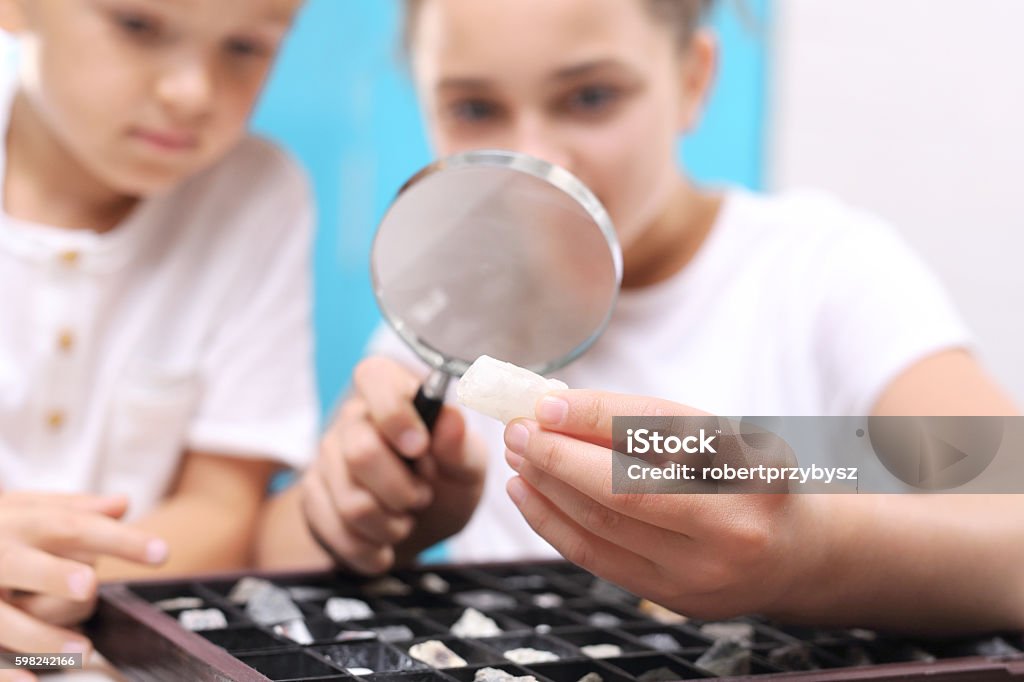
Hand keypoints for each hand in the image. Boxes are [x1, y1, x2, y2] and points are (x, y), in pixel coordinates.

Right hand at [0, 492, 167, 666]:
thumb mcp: (21, 510)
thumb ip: (70, 509)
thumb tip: (122, 503)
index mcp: (16, 521)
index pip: (73, 526)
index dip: (119, 539)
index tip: (163, 552)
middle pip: (25, 564)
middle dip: (54, 574)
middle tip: (88, 586)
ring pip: (3, 617)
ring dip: (40, 636)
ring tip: (81, 652)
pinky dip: (3, 675)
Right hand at [302, 357, 485, 573]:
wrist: (417, 529)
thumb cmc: (447, 484)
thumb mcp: (467, 468)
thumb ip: (459, 447)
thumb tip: (451, 417)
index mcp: (395, 395)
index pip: (374, 375)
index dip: (394, 413)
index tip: (419, 448)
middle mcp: (354, 419)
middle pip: (360, 452)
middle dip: (402, 491)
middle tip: (422, 497)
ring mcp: (327, 456)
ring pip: (351, 502)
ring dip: (390, 526)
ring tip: (405, 521)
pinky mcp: (312, 495)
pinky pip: (336, 531)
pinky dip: (370, 549)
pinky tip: (383, 544)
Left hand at [502, 389, 824, 620]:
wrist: (795, 554)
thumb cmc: (745, 480)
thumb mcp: (719, 437)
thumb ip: (647, 423)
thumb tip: (558, 406)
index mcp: (753, 465)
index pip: (661, 431)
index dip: (596, 415)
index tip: (548, 402)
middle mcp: (734, 522)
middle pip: (623, 488)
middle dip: (558, 454)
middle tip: (520, 429)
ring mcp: (704, 570)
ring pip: (602, 524)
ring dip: (547, 485)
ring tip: (519, 455)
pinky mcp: (675, 598)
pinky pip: (597, 558)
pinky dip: (552, 523)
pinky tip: (526, 494)